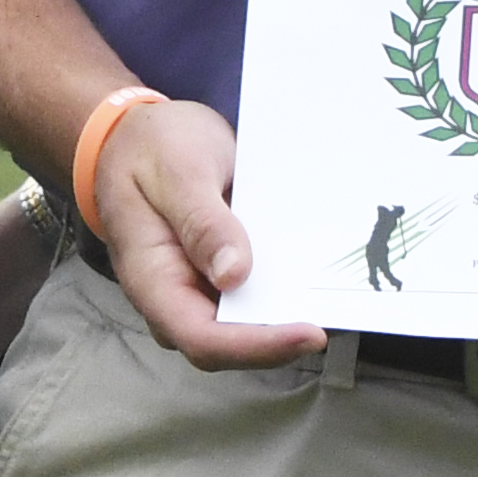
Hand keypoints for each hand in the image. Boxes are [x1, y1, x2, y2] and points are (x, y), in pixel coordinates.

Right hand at [88, 98, 325, 370]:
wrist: (136, 131)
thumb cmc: (151, 146)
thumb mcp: (178, 170)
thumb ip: (201, 222)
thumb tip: (233, 276)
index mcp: (153, 279)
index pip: (202, 338)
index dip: (257, 345)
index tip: (310, 332)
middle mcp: (174, 297)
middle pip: (229, 343)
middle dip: (282, 338)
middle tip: (340, 315)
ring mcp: (196, 288)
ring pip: (244, 324)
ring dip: (287, 317)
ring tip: (341, 299)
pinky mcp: (217, 274)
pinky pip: (251, 295)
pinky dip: (283, 291)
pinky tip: (319, 275)